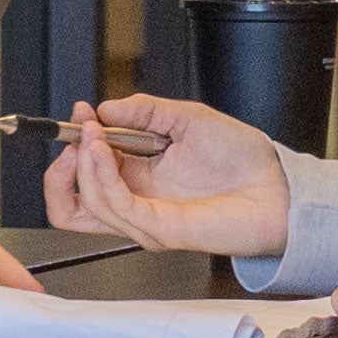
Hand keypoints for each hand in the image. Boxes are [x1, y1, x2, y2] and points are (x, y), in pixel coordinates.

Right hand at [44, 95, 294, 258]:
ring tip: (91, 136)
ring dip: (81, 165)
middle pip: (69, 204)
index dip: (74, 142)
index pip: (85, 172)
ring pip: (85, 205)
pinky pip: (115, 208)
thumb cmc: (244, 161)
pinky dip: (100, 178)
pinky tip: (102, 150)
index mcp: (138, 178)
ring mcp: (145, 218)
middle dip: (58, 171)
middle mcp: (137, 201)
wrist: (278, 186)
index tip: (80, 113)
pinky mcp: (160, 229)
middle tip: (73, 138)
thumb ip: (145, 111)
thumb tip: (105, 109)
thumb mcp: (186, 117)